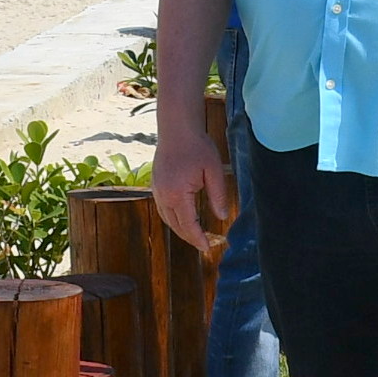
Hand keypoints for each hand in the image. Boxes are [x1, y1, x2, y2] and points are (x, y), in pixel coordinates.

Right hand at [152, 111, 233, 249]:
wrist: (177, 128)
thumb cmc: (197, 147)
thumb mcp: (214, 171)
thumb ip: (218, 195)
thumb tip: (222, 216)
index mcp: (178, 194)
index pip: (188, 224)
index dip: (198, 238)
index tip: (207, 248)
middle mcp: (163, 195)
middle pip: (176, 225)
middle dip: (189, 237)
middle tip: (203, 245)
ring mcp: (156, 190)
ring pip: (167, 218)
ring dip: (180, 229)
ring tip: (194, 235)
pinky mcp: (155, 184)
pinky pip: (163, 208)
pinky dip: (173, 218)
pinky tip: (183, 218)